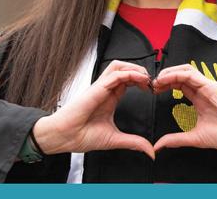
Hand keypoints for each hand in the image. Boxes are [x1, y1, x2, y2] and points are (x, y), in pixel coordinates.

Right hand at [32, 60, 154, 158]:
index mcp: (110, 98)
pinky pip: (114, 75)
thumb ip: (133, 142)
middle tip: (152, 83)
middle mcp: (105, 90)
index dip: (142, 81)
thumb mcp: (115, 139)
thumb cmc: (81, 136)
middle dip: (141, 71)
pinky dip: (129, 74)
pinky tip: (140, 80)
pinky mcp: (96, 89)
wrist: (64, 138)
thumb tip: (150, 151)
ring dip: (135, 69)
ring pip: (118, 66)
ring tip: (146, 79)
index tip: (152, 90)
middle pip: (124, 68)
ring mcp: (100, 88)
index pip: (128, 80)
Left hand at [151, 64, 216, 155]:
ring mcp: (206, 86)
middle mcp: (202, 90)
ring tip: (157, 81)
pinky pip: (190, 73)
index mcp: (199, 100)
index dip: (165, 86)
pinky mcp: (210, 85)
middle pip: (180, 76)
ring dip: (168, 73)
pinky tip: (165, 79)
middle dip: (164, 78)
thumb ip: (176, 140)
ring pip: (184, 70)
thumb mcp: (194, 138)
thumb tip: (158, 146)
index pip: (179, 86)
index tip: (154, 92)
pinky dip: (176, 74)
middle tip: (152, 85)